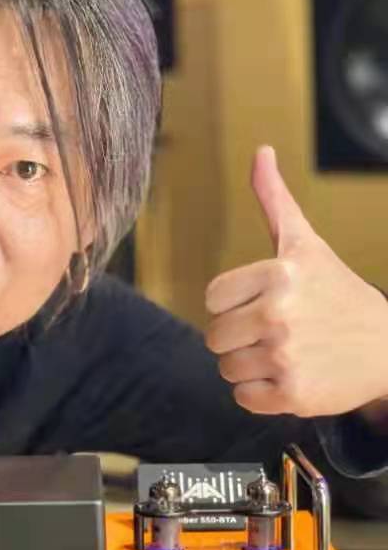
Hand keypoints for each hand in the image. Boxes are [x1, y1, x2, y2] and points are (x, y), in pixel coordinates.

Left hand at [204, 146, 387, 417]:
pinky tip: (290, 376)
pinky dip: (262, 393)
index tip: (263, 303)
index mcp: (278, 273)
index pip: (213, 298)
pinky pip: (244, 398)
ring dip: (250, 366)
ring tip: (285, 353)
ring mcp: (286, 356)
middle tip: (276, 331)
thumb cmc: (337, 292)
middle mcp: (279, 313)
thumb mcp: (306, 243)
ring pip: (227, 369)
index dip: (233, 304)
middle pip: (215, 337)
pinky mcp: (294, 394)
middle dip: (239, 337)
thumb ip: (274, 200)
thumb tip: (260, 151)